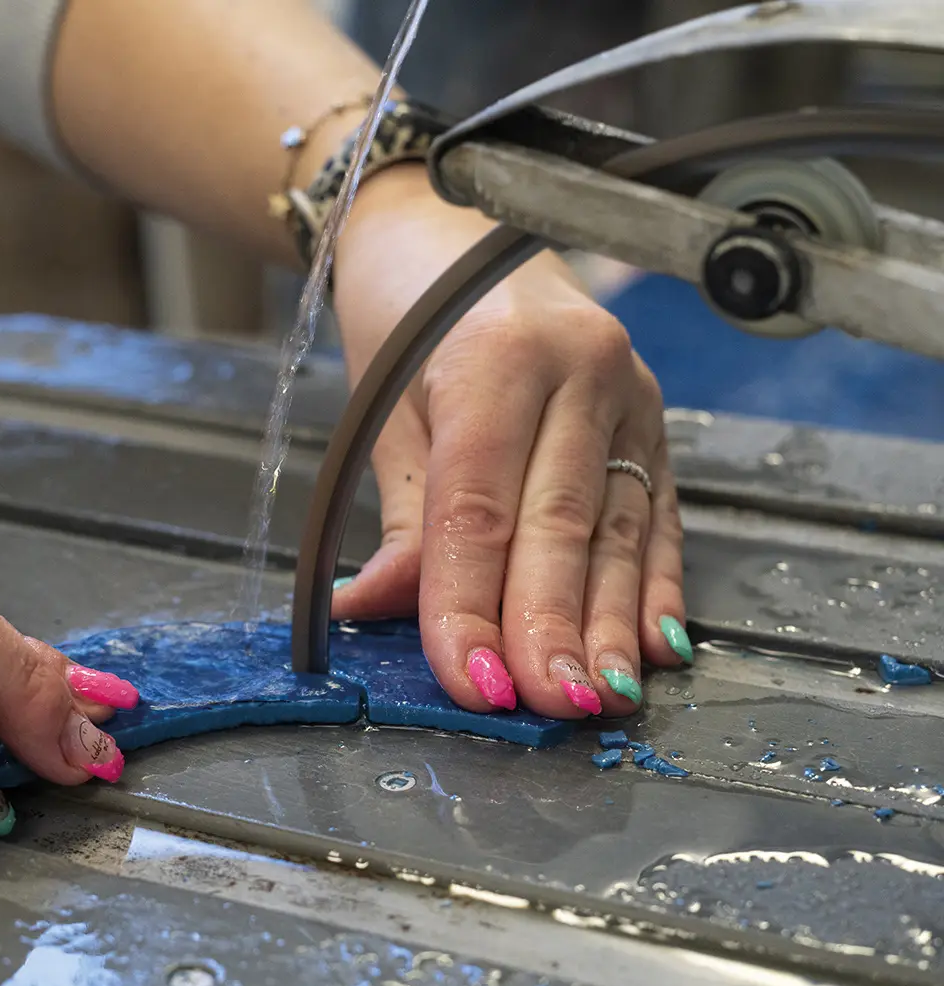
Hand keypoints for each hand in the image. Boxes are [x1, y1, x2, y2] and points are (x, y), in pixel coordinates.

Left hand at [329, 165, 688, 718]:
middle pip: (562, 521)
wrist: (447, 227)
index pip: (482, 504)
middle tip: (547, 704)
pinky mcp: (652, 415)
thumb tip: (381, 609)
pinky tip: (652, 643)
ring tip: (602, 696)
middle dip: (551, 624)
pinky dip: (655, 583)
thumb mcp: (383, 408)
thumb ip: (405, 516)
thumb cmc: (402, 314)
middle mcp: (578, 370)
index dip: (473, 599)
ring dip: (609, 622)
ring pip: (619, 526)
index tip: (469, 677)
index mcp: (495, 356)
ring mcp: (628, 391)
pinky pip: (658, 512)